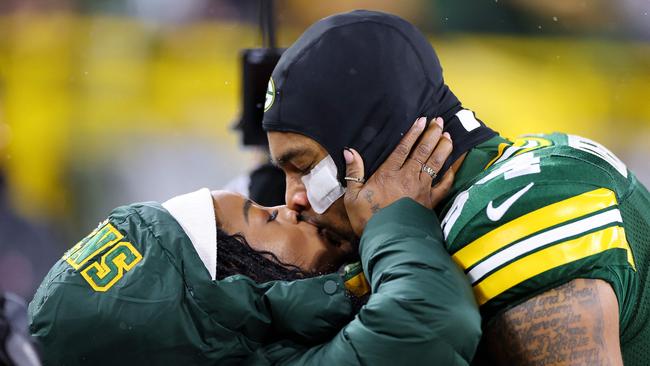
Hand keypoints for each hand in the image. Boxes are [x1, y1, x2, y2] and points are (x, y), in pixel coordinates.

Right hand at [343, 117, 454, 235]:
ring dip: (443, 148)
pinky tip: (453, 167)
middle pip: (423, 151)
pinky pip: (444, 186)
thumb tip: (349, 151)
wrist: (387, 241)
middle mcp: (408, 178)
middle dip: (432, 134)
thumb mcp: (352, 196)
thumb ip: (354, 172)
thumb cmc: (367, 220)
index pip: (403, 148)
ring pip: (435, 164)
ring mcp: (421, 190)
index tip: (422, 120)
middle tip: (439, 122)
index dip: (413, 133)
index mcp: (388, 174)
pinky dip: (450, 175)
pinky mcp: (430, 202)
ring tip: (449, 136)